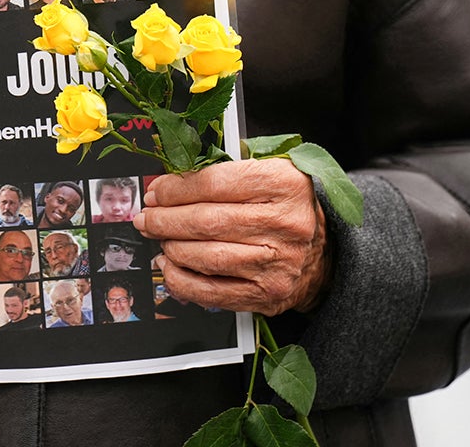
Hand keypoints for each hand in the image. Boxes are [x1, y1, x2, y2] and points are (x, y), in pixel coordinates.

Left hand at [133, 158, 329, 315]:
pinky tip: (169, 265)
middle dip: (165, 219)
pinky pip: (210, 290)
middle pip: (206, 221)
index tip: (156, 191)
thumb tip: (168, 184)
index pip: (215, 183)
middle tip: (147, 216)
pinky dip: (180, 279)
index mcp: (285, 185)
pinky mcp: (266, 294)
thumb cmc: (284, 207)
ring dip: (171, 246)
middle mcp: (285, 224)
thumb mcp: (267, 174)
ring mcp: (277, 263)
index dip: (176, 189)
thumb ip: (223, 173)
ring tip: (159, 237)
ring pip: (205, 256)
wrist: (322, 251)